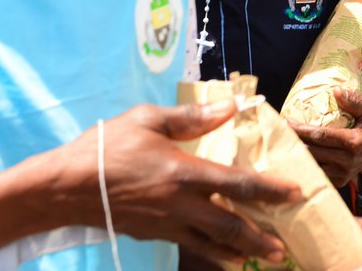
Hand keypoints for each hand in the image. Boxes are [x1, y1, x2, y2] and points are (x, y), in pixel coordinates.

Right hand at [58, 102, 299, 264]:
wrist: (66, 187)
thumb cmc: (107, 147)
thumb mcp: (148, 120)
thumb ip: (192, 116)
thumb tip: (231, 106)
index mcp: (185, 172)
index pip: (238, 184)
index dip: (270, 190)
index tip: (295, 193)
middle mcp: (181, 204)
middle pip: (231, 224)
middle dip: (261, 237)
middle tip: (285, 249)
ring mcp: (168, 223)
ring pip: (213, 242)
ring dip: (241, 251)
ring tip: (263, 258)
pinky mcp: (154, 234)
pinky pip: (191, 245)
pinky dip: (212, 252)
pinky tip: (226, 256)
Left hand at [290, 89, 361, 187]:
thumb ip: (354, 99)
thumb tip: (336, 91)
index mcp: (354, 142)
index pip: (321, 136)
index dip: (301, 129)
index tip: (285, 121)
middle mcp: (348, 161)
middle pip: (313, 152)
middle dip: (293, 141)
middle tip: (277, 131)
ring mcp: (343, 174)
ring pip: (313, 165)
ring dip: (297, 156)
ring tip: (282, 144)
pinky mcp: (340, 181)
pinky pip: (318, 175)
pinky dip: (306, 167)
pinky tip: (294, 157)